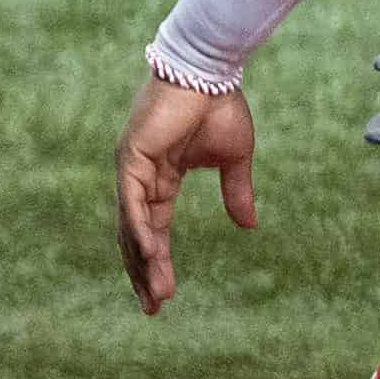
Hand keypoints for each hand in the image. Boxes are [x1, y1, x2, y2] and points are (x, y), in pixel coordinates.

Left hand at [111, 72, 257, 314]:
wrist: (210, 69)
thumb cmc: (220, 105)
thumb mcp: (234, 159)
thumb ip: (236, 193)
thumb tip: (248, 227)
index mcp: (160, 178)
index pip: (153, 229)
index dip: (157, 262)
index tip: (164, 295)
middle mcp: (140, 178)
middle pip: (136, 236)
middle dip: (144, 273)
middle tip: (153, 309)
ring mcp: (132, 168)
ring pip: (132, 226)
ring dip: (143, 262)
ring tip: (156, 295)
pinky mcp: (132, 157)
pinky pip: (133, 202)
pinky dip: (139, 230)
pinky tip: (150, 257)